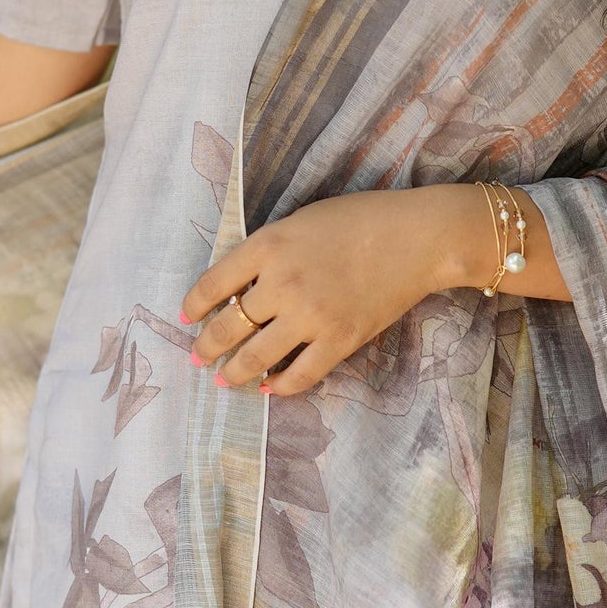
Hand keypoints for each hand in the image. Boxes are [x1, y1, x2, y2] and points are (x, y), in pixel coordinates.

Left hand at [184, 186, 488, 397]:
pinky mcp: (339, 341)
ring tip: (225, 380)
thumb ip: (268, 252)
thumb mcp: (300, 221)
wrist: (418, 238)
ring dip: (235, 373)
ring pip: (256, 358)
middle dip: (206, 347)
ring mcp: (310, 316)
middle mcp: (281, 284)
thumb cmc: (360, 219)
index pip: (212, 284)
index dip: (194, 305)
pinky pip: (299, 375)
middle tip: (198, 357)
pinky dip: (280, 386)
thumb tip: (240, 288)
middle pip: (228, 327)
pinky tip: (270, 387)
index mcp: (268, 246)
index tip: (188, 317)